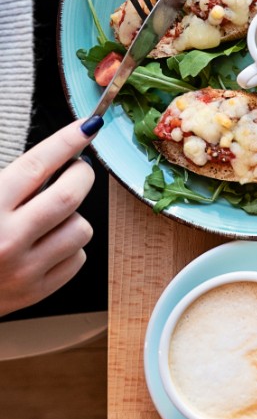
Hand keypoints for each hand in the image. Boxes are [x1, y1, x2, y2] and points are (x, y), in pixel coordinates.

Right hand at [0, 120, 100, 316]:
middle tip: (76, 170)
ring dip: (73, 216)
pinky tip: (47, 244)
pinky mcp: (35, 291)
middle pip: (70, 195)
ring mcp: (23, 269)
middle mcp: (6, 240)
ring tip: (51, 216)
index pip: (37, 165)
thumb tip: (54, 155)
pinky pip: (77, 258)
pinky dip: (69, 247)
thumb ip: (8, 181)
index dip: (67, 141)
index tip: (88, 126)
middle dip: (81, 175)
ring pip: (80, 228)